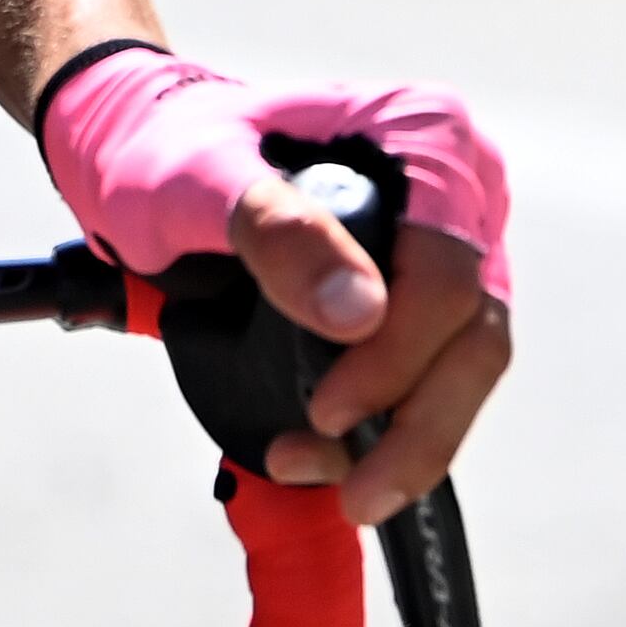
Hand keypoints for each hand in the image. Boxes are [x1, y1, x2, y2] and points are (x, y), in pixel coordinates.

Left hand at [41, 44, 514, 524]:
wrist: (150, 156)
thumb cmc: (175, 148)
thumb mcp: (200, 178)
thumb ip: (276, 230)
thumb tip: (362, 312)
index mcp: (424, 136)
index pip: (446, 271)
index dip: (398, 354)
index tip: (326, 409)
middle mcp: (456, 192)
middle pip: (474, 331)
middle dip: (416, 424)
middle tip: (351, 490)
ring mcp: (448, 249)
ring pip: (465, 368)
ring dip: (404, 440)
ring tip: (315, 471)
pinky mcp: (426, 301)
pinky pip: (432, 379)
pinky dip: (385, 429)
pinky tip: (319, 453)